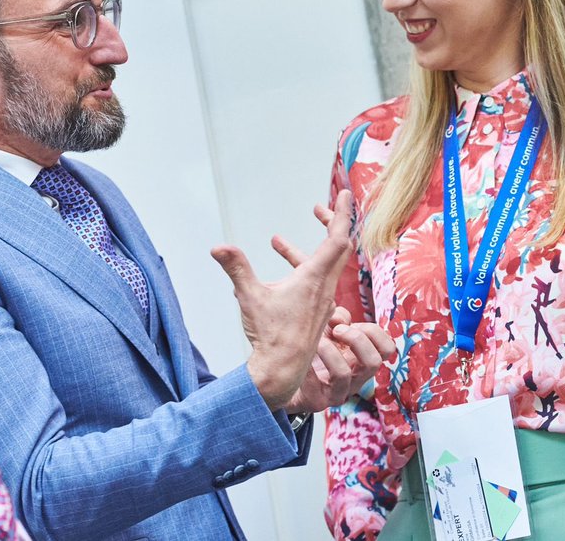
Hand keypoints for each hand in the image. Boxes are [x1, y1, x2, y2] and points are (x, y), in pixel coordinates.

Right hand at [212, 191, 353, 410]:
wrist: (283, 370)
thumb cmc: (271, 335)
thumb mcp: (249, 297)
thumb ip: (236, 268)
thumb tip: (218, 247)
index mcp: (314, 278)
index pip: (338, 238)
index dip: (342, 213)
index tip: (345, 194)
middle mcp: (325, 286)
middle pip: (339, 246)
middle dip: (331, 223)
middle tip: (319, 208)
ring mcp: (323, 300)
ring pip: (326, 264)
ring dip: (309, 248)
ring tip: (275, 241)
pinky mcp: (317, 311)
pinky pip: (317, 281)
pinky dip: (303, 267)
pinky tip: (275, 276)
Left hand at [271, 292, 394, 414]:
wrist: (287, 379)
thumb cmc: (313, 351)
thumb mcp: (327, 329)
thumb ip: (337, 318)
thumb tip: (339, 319)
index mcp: (362, 360)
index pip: (387, 348)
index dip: (372, 332)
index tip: (348, 324)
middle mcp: (356, 378)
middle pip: (374, 362)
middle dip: (356, 340)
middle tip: (336, 331)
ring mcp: (338, 392)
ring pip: (344, 374)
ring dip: (328, 352)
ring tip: (315, 343)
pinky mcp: (318, 402)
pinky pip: (315, 385)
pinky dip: (306, 367)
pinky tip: (299, 357)